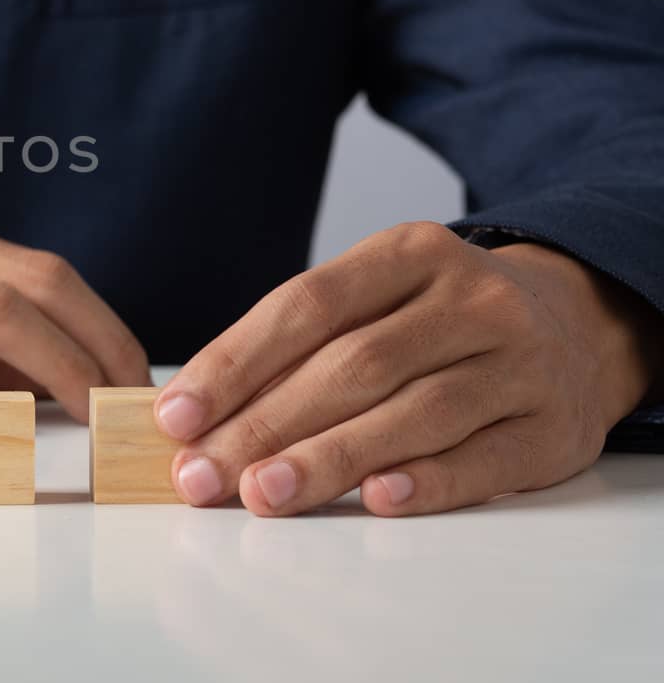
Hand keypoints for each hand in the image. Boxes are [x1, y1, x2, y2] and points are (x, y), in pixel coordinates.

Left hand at [154, 222, 661, 516]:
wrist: (577, 324)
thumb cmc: (438, 317)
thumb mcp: (380, 295)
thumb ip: (299, 342)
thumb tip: (196, 413)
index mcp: (411, 252)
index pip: (307, 305)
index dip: (235, 362)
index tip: (177, 415)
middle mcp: (472, 300)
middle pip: (354, 365)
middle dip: (266, 423)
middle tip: (203, 473)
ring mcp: (520, 363)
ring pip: (413, 413)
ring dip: (328, 459)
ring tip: (260, 493)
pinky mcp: (553, 429)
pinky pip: (481, 460)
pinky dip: (424, 482)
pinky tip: (371, 500)